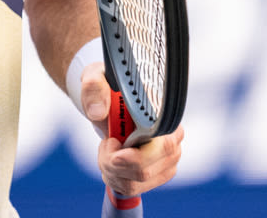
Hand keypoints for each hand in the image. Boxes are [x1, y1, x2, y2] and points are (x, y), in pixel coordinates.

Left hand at [80, 61, 184, 197]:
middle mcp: (172, 141)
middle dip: (114, 163)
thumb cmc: (107, 87)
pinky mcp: (156, 174)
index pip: (162, 145)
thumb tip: (96, 112)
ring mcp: (166, 161)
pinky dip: (114, 178)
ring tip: (106, 150)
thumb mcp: (96, 78)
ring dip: (111, 171)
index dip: (135, 155)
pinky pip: (133, 188)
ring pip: (136, 183)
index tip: (112, 145)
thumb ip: (94, 88)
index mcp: (164, 116)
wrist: (109, 100)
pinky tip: (110, 161)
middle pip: (145, 170)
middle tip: (105, 145)